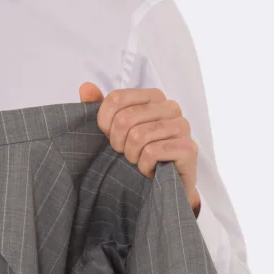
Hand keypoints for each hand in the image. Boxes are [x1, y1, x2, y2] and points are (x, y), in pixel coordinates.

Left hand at [79, 83, 200, 216]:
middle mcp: (170, 107)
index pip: (116, 99)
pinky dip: (145, 166)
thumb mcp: (116, 131)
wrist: (162, 185)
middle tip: (127, 153)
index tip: (112, 137)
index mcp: (153, 97)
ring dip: (132, 156)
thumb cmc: (140, 155)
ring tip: (140, 161)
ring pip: (139, 136)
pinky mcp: (188, 148)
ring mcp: (182, 126)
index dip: (105, 123)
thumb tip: (86, 88)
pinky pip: (152, 152)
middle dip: (119, 143)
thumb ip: (101, 109)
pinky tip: (152, 169)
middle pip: (125, 119)